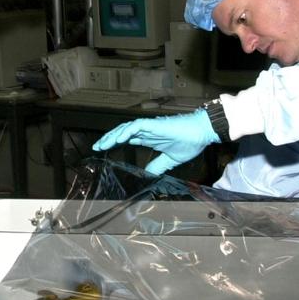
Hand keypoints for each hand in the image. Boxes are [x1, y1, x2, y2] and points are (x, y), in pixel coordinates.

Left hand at [92, 109, 218, 174]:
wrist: (203, 133)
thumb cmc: (190, 142)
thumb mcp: (170, 160)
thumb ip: (158, 165)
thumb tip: (148, 174)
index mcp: (149, 137)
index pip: (127, 138)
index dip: (114, 142)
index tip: (103, 150)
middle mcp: (147, 131)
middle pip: (122, 132)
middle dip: (108, 139)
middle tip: (96, 147)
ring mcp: (149, 126)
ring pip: (125, 128)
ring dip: (112, 135)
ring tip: (101, 144)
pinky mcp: (153, 124)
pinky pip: (135, 126)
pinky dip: (125, 132)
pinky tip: (117, 139)